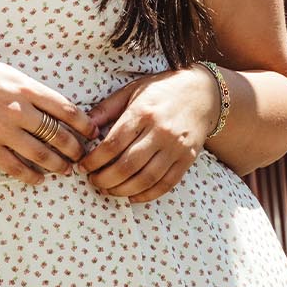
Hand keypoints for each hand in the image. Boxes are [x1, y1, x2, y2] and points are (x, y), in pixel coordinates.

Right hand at [0, 54, 101, 184]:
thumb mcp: (7, 73)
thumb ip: (31, 89)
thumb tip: (55, 106)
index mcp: (25, 88)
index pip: (66, 109)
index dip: (84, 124)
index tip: (92, 132)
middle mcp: (17, 110)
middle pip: (58, 135)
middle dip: (75, 149)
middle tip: (82, 156)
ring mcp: (2, 130)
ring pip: (41, 154)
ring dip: (58, 165)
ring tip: (66, 169)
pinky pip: (15, 167)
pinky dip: (31, 176)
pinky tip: (39, 179)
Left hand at [75, 65, 219, 202]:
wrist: (204, 93)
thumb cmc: (162, 90)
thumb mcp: (132, 90)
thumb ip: (107, 109)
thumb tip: (85, 127)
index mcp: (143, 113)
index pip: (112, 144)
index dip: (94, 160)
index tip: (83, 166)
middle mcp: (161, 131)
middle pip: (127, 166)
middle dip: (105, 179)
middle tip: (93, 181)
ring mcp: (176, 147)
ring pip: (146, 179)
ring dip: (122, 190)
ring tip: (108, 190)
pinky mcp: (188, 159)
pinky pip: (166, 184)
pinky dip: (147, 195)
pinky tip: (132, 196)